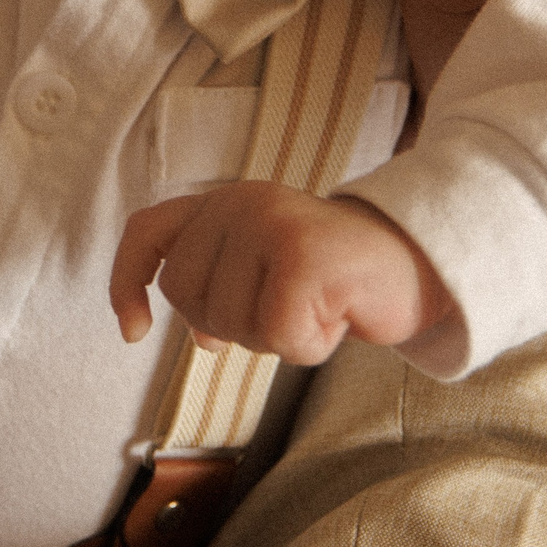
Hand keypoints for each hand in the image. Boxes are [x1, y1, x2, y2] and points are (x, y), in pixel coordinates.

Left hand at [108, 184, 456, 364]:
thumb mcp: (267, 272)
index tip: (134, 332)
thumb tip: (197, 336)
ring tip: (317, 306)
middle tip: (288, 307)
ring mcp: (269, 222)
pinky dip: (311, 345)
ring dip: (276, 337)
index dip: (127, 280)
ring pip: (231, 323)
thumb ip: (223, 286)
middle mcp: (239, 201)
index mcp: (222, 203)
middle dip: (232, 325)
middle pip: (186, 296)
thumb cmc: (338, 277)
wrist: (419, 262)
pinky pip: (280, 336)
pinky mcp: (303, 254)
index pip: (147, 232)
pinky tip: (337, 316)